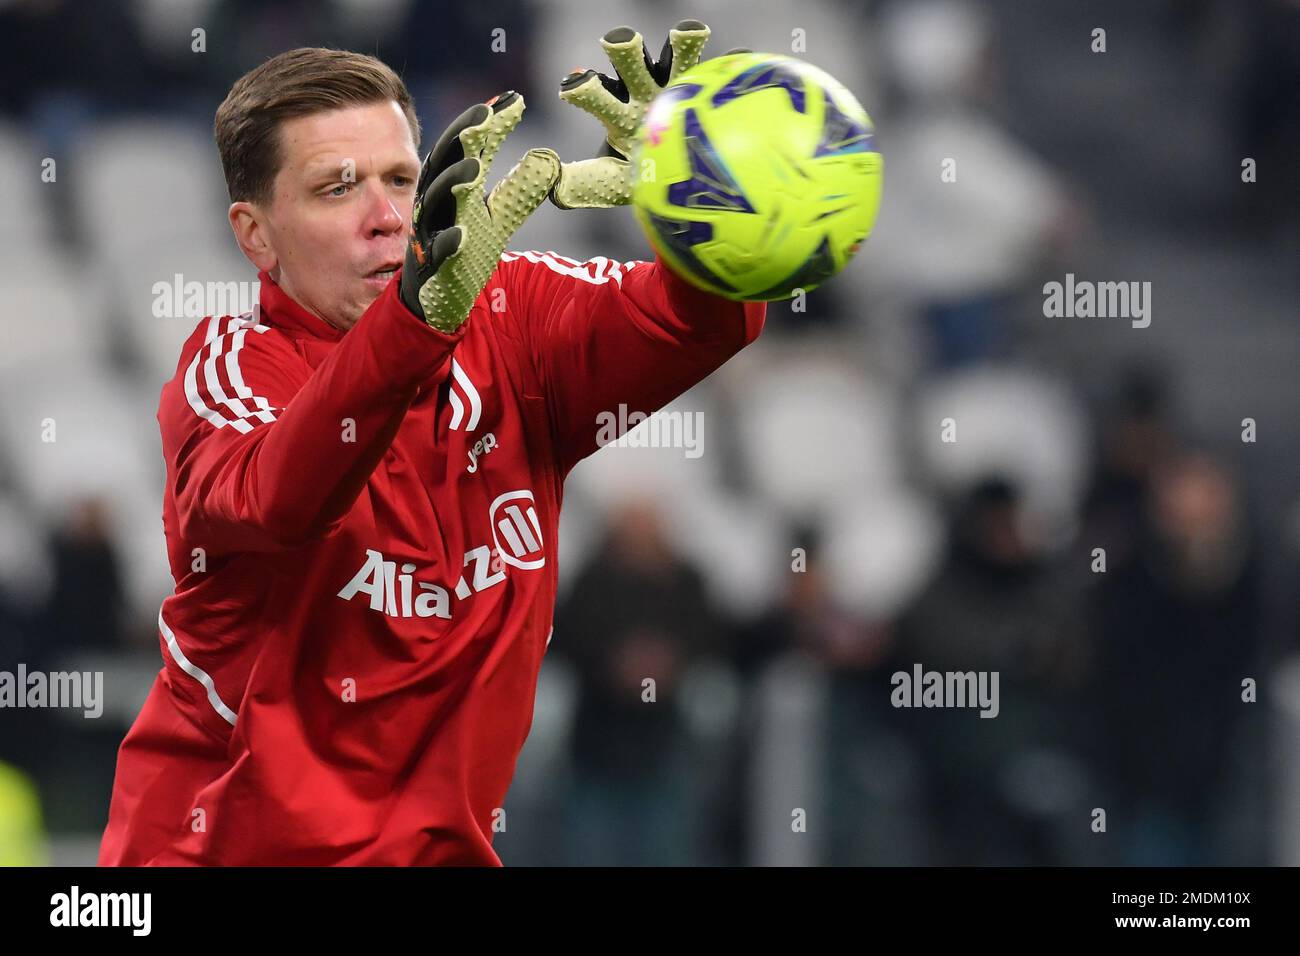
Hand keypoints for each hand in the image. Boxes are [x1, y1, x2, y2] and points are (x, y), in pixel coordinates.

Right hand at [399, 91, 560, 331]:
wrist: (436, 298)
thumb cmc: (463, 251)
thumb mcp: (498, 217)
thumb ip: (519, 188)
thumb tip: (547, 157)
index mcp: (452, 186)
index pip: (469, 146)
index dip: (488, 123)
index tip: (514, 100)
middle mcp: (436, 203)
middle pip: (445, 162)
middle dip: (463, 137)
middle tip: (486, 115)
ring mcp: (429, 232)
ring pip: (435, 202)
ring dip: (453, 182)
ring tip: (474, 167)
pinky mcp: (429, 266)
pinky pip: (435, 252)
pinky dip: (446, 242)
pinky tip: (462, 234)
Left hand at [549, 19, 750, 209]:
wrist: (682, 174)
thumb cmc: (642, 175)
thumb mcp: (611, 183)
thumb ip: (584, 183)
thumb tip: (553, 190)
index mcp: (617, 108)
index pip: (594, 94)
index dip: (583, 88)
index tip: (573, 87)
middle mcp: (645, 88)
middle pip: (631, 61)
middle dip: (624, 49)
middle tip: (620, 43)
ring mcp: (681, 85)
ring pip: (680, 54)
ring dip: (682, 41)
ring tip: (688, 32)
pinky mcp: (715, 87)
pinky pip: (728, 68)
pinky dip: (735, 61)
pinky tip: (741, 59)